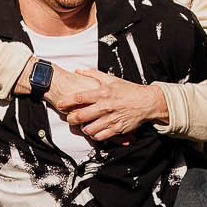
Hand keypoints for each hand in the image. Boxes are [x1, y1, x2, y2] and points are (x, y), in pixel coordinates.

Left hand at [45, 68, 168, 142]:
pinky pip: (99, 136)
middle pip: (80, 116)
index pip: (79, 98)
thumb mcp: (111, 79)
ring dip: (83, 128)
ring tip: (83, 125)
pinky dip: (94, 135)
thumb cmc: (129, 90)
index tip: (59, 104)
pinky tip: (94, 131)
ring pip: (88, 129)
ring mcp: (110, 119)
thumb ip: (93, 75)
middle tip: (69, 118)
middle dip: (71, 118)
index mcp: (102, 93)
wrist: (146, 102)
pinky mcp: (117, 129)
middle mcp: (105, 107)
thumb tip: (79, 70)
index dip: (66, 102)